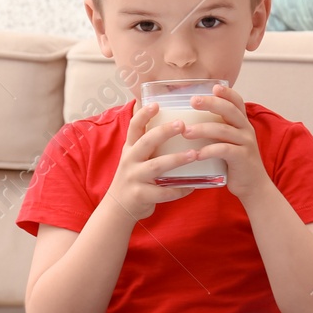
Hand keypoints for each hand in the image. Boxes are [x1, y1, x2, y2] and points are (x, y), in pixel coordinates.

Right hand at [104, 98, 203, 220]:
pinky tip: (193, 185)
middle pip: (146, 142)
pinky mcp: (140, 195)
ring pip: (156, 166)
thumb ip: (147, 142)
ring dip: (176, 159)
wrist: (118, 208)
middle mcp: (130, 160)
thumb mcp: (135, 157)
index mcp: (130, 148)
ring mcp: (134, 178)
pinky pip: (163, 192)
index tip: (156, 104)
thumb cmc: (134, 177)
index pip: (134, 127)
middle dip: (163, 132)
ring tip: (194, 154)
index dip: (143, 115)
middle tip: (182, 124)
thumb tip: (172, 120)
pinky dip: (179, 189)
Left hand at [177, 83, 268, 201]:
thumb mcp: (229, 142)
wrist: (253, 186)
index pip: (237, 101)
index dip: (226, 93)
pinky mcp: (242, 158)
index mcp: (242, 123)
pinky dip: (208, 151)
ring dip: (202, 129)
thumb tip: (189, 120)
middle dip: (210, 103)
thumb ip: (217, 129)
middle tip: (192, 101)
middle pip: (230, 110)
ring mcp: (246, 143)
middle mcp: (246, 130)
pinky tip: (196, 154)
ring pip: (224, 130)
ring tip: (185, 132)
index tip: (213, 87)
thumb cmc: (235, 163)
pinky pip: (224, 150)